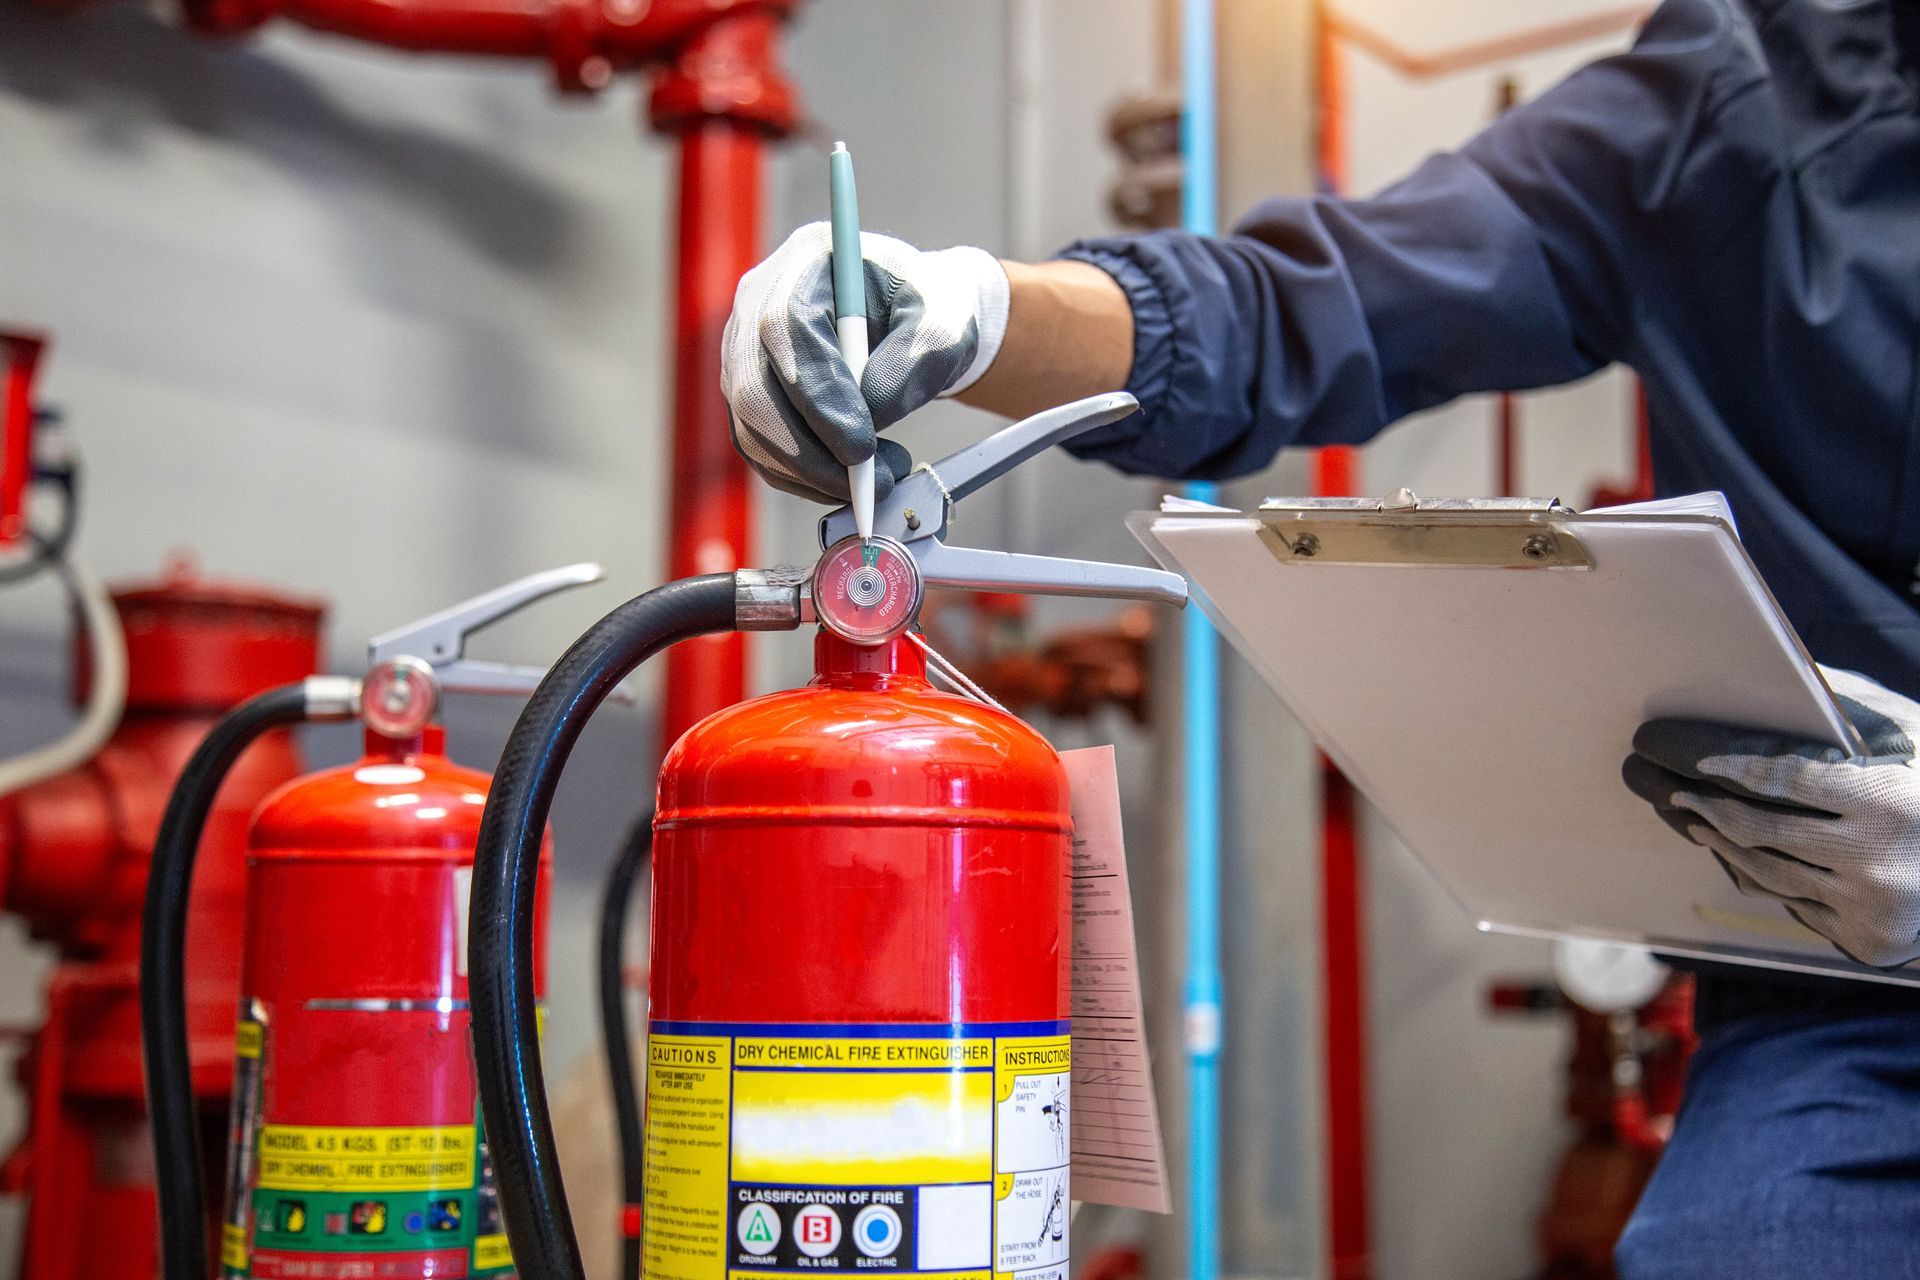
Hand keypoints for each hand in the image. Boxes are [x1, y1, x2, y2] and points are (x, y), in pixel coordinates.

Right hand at [721, 223, 1009, 502]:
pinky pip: (759, 447)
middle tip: (869, 482)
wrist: (911, 316)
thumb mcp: (941, 326)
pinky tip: (849, 479)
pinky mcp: (748, 391)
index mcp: (805, 264)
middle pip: (754, 389)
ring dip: (811, 472)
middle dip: (810, 451)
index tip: (862, 448)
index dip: (819, 395)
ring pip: (753, 428)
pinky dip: (802, 477)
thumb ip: (910, 364)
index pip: (787, 330)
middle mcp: (758, 303)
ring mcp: (744, 349)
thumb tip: (870, 415)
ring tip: (878, 480)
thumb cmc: (927, 311)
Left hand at [1624, 667, 1919, 967]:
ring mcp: (1873, 911)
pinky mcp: (1866, 943)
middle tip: (1640, 769)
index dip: (1704, 754)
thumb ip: (1838, 705)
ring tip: (1669, 800)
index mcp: (1894, 801)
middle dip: (1683, 791)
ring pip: (1758, 867)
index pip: (1774, 774)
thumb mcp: (1907, 729)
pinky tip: (1715, 838)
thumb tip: (1755, 672)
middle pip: (1751, 825)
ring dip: (1703, 832)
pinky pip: (1783, 898)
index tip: (1655, 738)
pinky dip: (1744, 865)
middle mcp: (1883, 863)